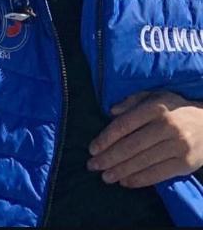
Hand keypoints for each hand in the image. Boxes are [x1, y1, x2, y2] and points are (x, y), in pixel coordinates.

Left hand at [88, 91, 202, 187]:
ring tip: (105, 177)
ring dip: (121, 171)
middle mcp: (166, 126)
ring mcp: (177, 146)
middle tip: (92, 166)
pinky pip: (158, 174)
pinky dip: (139, 180)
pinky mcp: (185, 164)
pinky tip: (125, 182)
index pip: (124, 125)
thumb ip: (132, 101)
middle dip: (109, 158)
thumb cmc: (176, 109)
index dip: (106, 138)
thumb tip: (111, 112)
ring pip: (142, 162)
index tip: (92, 148)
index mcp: (155, 108)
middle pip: (131, 145)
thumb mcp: (155, 96)